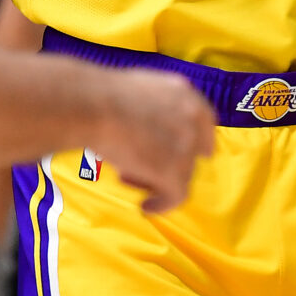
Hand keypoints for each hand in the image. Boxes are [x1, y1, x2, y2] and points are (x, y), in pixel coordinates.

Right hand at [91, 70, 216, 211]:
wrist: (91, 106)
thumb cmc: (100, 95)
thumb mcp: (138, 89)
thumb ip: (155, 106)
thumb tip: (150, 127)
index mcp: (183, 94)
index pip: (204, 122)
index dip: (196, 140)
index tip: (185, 152)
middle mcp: (191, 119)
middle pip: (190, 151)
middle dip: (165, 161)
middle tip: (135, 165)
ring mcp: (185, 145)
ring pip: (181, 174)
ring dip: (155, 178)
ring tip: (123, 177)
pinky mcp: (174, 171)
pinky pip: (175, 195)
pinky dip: (162, 204)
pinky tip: (146, 206)